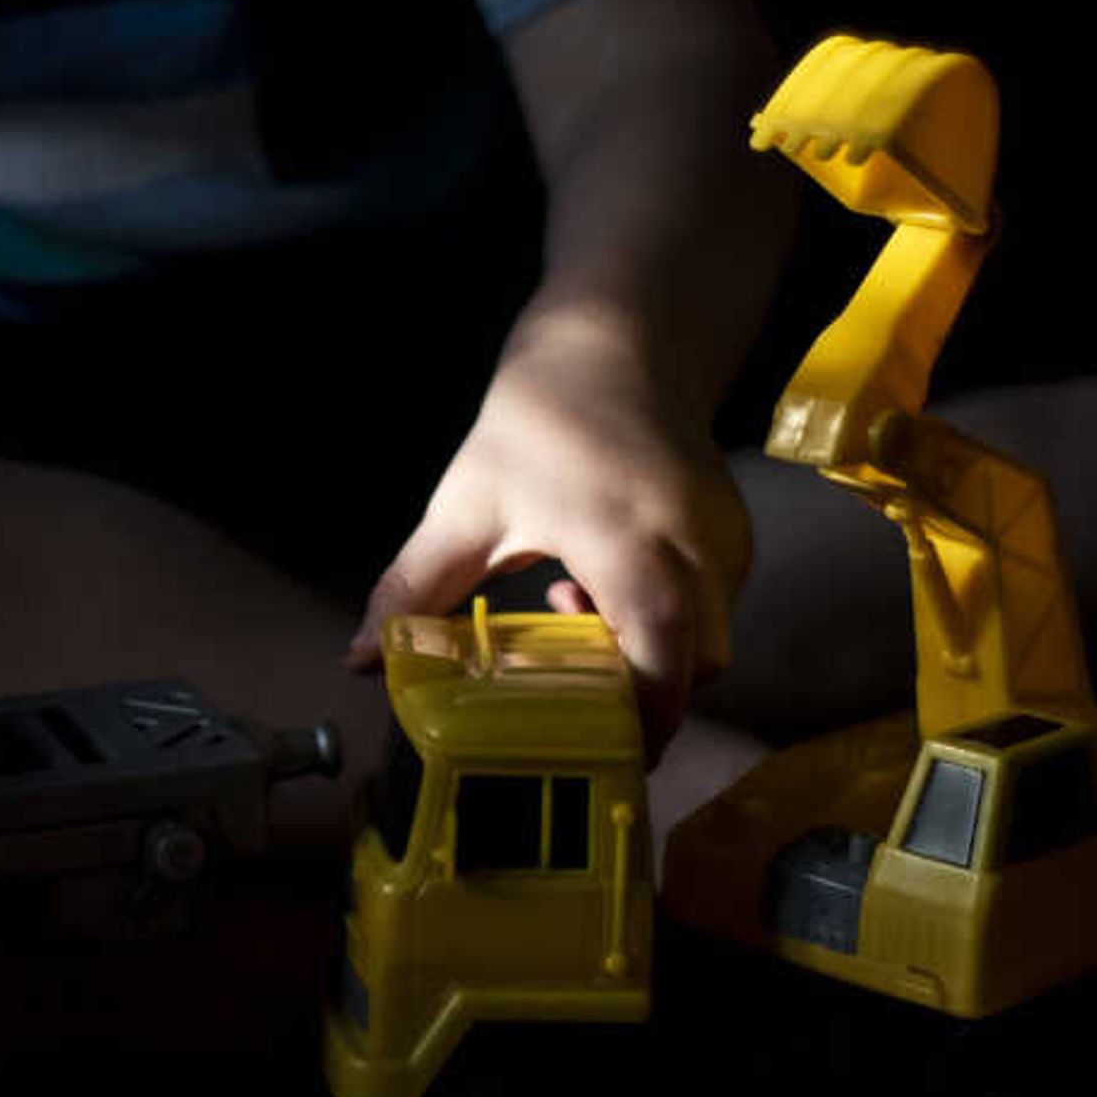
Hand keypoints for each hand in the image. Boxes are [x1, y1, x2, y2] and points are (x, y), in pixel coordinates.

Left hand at [344, 320, 751, 761]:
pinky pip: (713, 610)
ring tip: (573, 615)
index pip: (661, 647)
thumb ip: (413, 590)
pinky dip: (666, 624)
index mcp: (625, 536)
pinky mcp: (735, 536)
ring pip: (708, 641)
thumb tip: (361, 661)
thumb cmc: (538, 420)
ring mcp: (724, 539)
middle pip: (697, 665)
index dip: (642, 714)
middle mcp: (693, 543)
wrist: (617, 343)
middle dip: (642, 697)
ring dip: (648, 656)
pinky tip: (601, 589)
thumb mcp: (462, 507)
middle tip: (572, 696)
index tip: (601, 754)